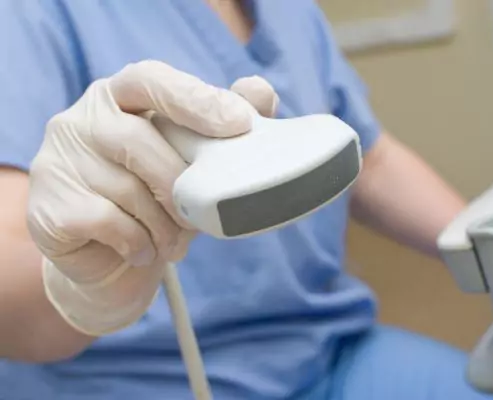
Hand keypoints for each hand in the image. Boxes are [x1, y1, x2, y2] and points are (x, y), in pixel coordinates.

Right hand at [27, 60, 277, 335]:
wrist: (111, 259)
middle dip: (181, 184)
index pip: (152, 81)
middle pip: (138, 140)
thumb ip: (225, 123)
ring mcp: (59, 161)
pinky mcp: (49, 207)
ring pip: (126, 188)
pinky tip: (146, 250)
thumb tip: (260, 92)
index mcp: (120, 97)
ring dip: (165, 223)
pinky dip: (139, 241)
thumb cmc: (157, 197)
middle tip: (203, 214)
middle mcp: (81, 120)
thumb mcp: (194, 161)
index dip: (196, 99)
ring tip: (176, 241)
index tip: (239, 123)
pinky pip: (107, 221)